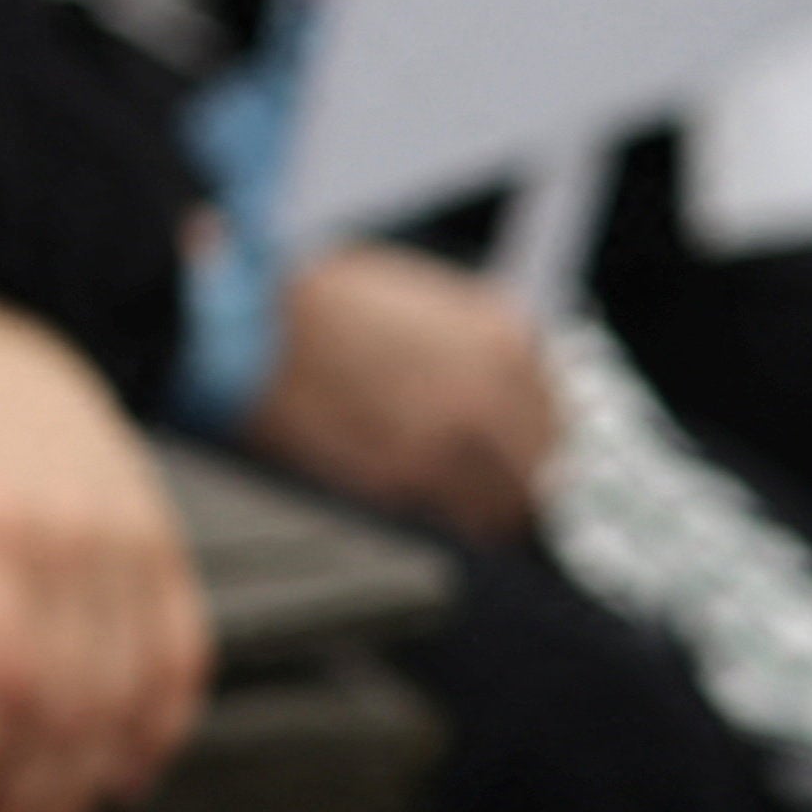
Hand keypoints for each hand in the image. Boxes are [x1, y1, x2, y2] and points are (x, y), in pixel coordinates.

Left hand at [0, 285, 210, 811]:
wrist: (8, 347)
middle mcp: (75, 541)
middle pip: (64, 706)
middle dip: (22, 806)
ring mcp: (132, 550)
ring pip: (125, 700)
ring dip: (82, 792)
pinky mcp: (166, 557)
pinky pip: (182, 661)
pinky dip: (156, 733)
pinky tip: (119, 788)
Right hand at [238, 245, 559, 535]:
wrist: (253, 323)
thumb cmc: (322, 302)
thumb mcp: (427, 294)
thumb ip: (479, 341)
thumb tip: (507, 386)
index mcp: (502, 337)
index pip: (558, 411)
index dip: (538, 434)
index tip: (524, 447)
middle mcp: (490, 391)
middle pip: (543, 463)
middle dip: (523, 476)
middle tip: (498, 484)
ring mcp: (450, 441)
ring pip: (507, 504)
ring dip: (491, 507)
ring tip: (465, 505)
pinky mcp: (402, 480)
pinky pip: (452, 517)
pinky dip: (446, 516)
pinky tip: (424, 501)